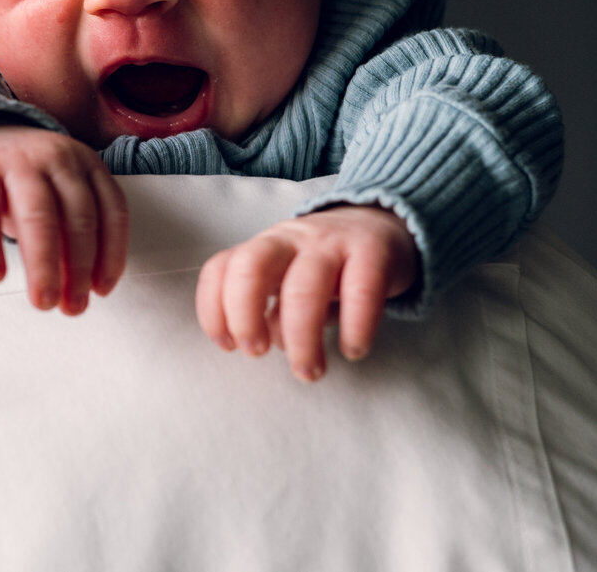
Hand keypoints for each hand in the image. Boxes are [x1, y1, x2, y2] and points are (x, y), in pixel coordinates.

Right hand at [0, 122, 128, 314]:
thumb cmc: (24, 177)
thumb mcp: (59, 192)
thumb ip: (71, 231)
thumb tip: (78, 287)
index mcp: (86, 163)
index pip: (112, 212)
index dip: (111, 256)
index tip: (102, 290)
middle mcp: (57, 158)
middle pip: (78, 218)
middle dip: (79, 269)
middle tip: (72, 307)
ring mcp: (16, 162)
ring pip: (39, 217)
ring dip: (44, 266)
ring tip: (43, 300)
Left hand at [194, 205, 417, 381]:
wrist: (383, 225)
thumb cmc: (328, 266)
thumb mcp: (290, 281)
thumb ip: (273, 309)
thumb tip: (267, 340)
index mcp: (263, 247)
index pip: (220, 268)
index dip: (213, 310)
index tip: (227, 346)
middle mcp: (289, 240)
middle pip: (250, 268)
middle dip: (244, 317)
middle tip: (257, 353)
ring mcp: (330, 243)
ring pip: (303, 287)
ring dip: (300, 338)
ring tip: (309, 371)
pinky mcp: (373, 251)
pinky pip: (360, 291)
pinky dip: (354, 328)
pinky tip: (352, 350)